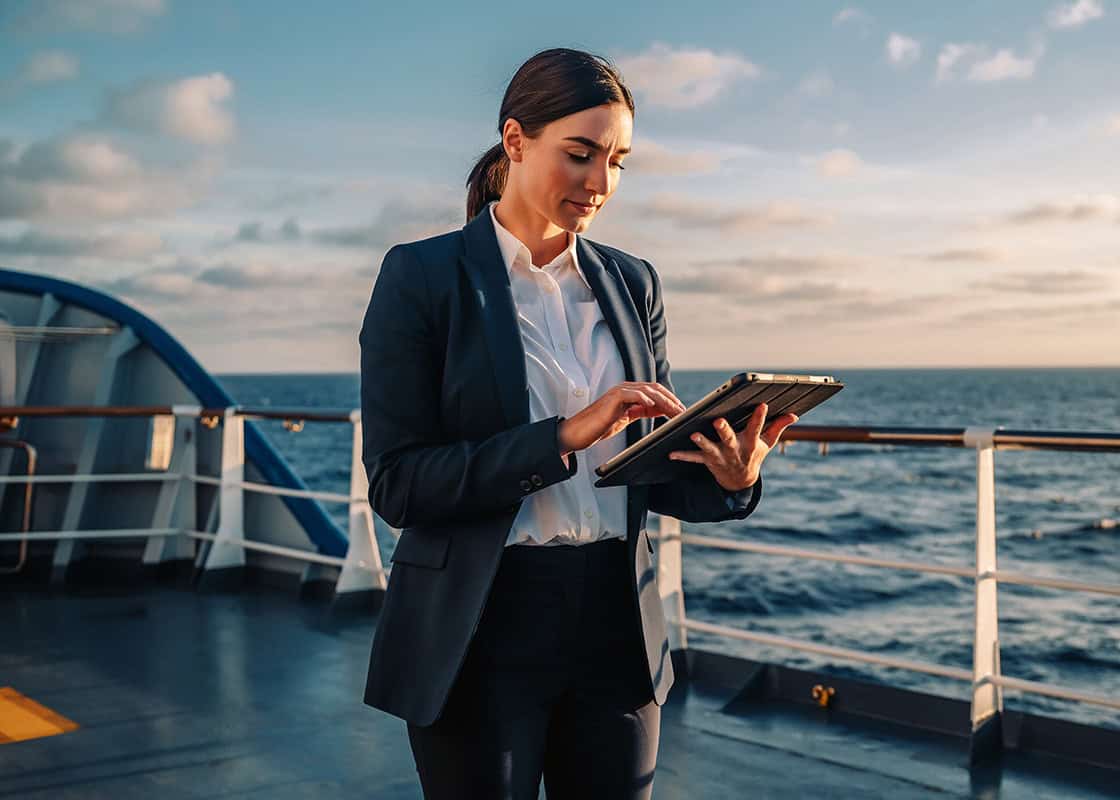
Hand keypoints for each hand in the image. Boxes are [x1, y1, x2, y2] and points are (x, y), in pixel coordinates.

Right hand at [557, 381, 685, 457]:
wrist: (577, 432)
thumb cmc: (598, 427)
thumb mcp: (625, 419)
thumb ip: (640, 412)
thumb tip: (659, 410)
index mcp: (629, 394)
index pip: (654, 392)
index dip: (670, 400)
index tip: (681, 411)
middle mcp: (625, 390)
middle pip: (654, 389)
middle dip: (671, 399)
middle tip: (682, 411)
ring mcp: (618, 392)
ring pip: (646, 390)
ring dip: (663, 400)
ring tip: (673, 410)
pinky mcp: (612, 398)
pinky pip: (631, 394)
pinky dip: (644, 398)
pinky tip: (653, 405)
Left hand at [667, 402, 797, 491]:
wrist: (740, 481)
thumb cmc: (753, 454)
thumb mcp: (767, 443)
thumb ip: (778, 428)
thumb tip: (794, 415)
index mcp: (750, 443)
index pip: (756, 428)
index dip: (760, 417)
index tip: (762, 404)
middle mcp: (734, 450)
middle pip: (729, 439)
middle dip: (724, 430)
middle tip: (718, 421)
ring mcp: (720, 456)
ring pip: (710, 449)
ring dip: (702, 442)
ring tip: (693, 434)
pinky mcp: (708, 461)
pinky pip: (694, 458)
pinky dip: (683, 455)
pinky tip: (671, 452)